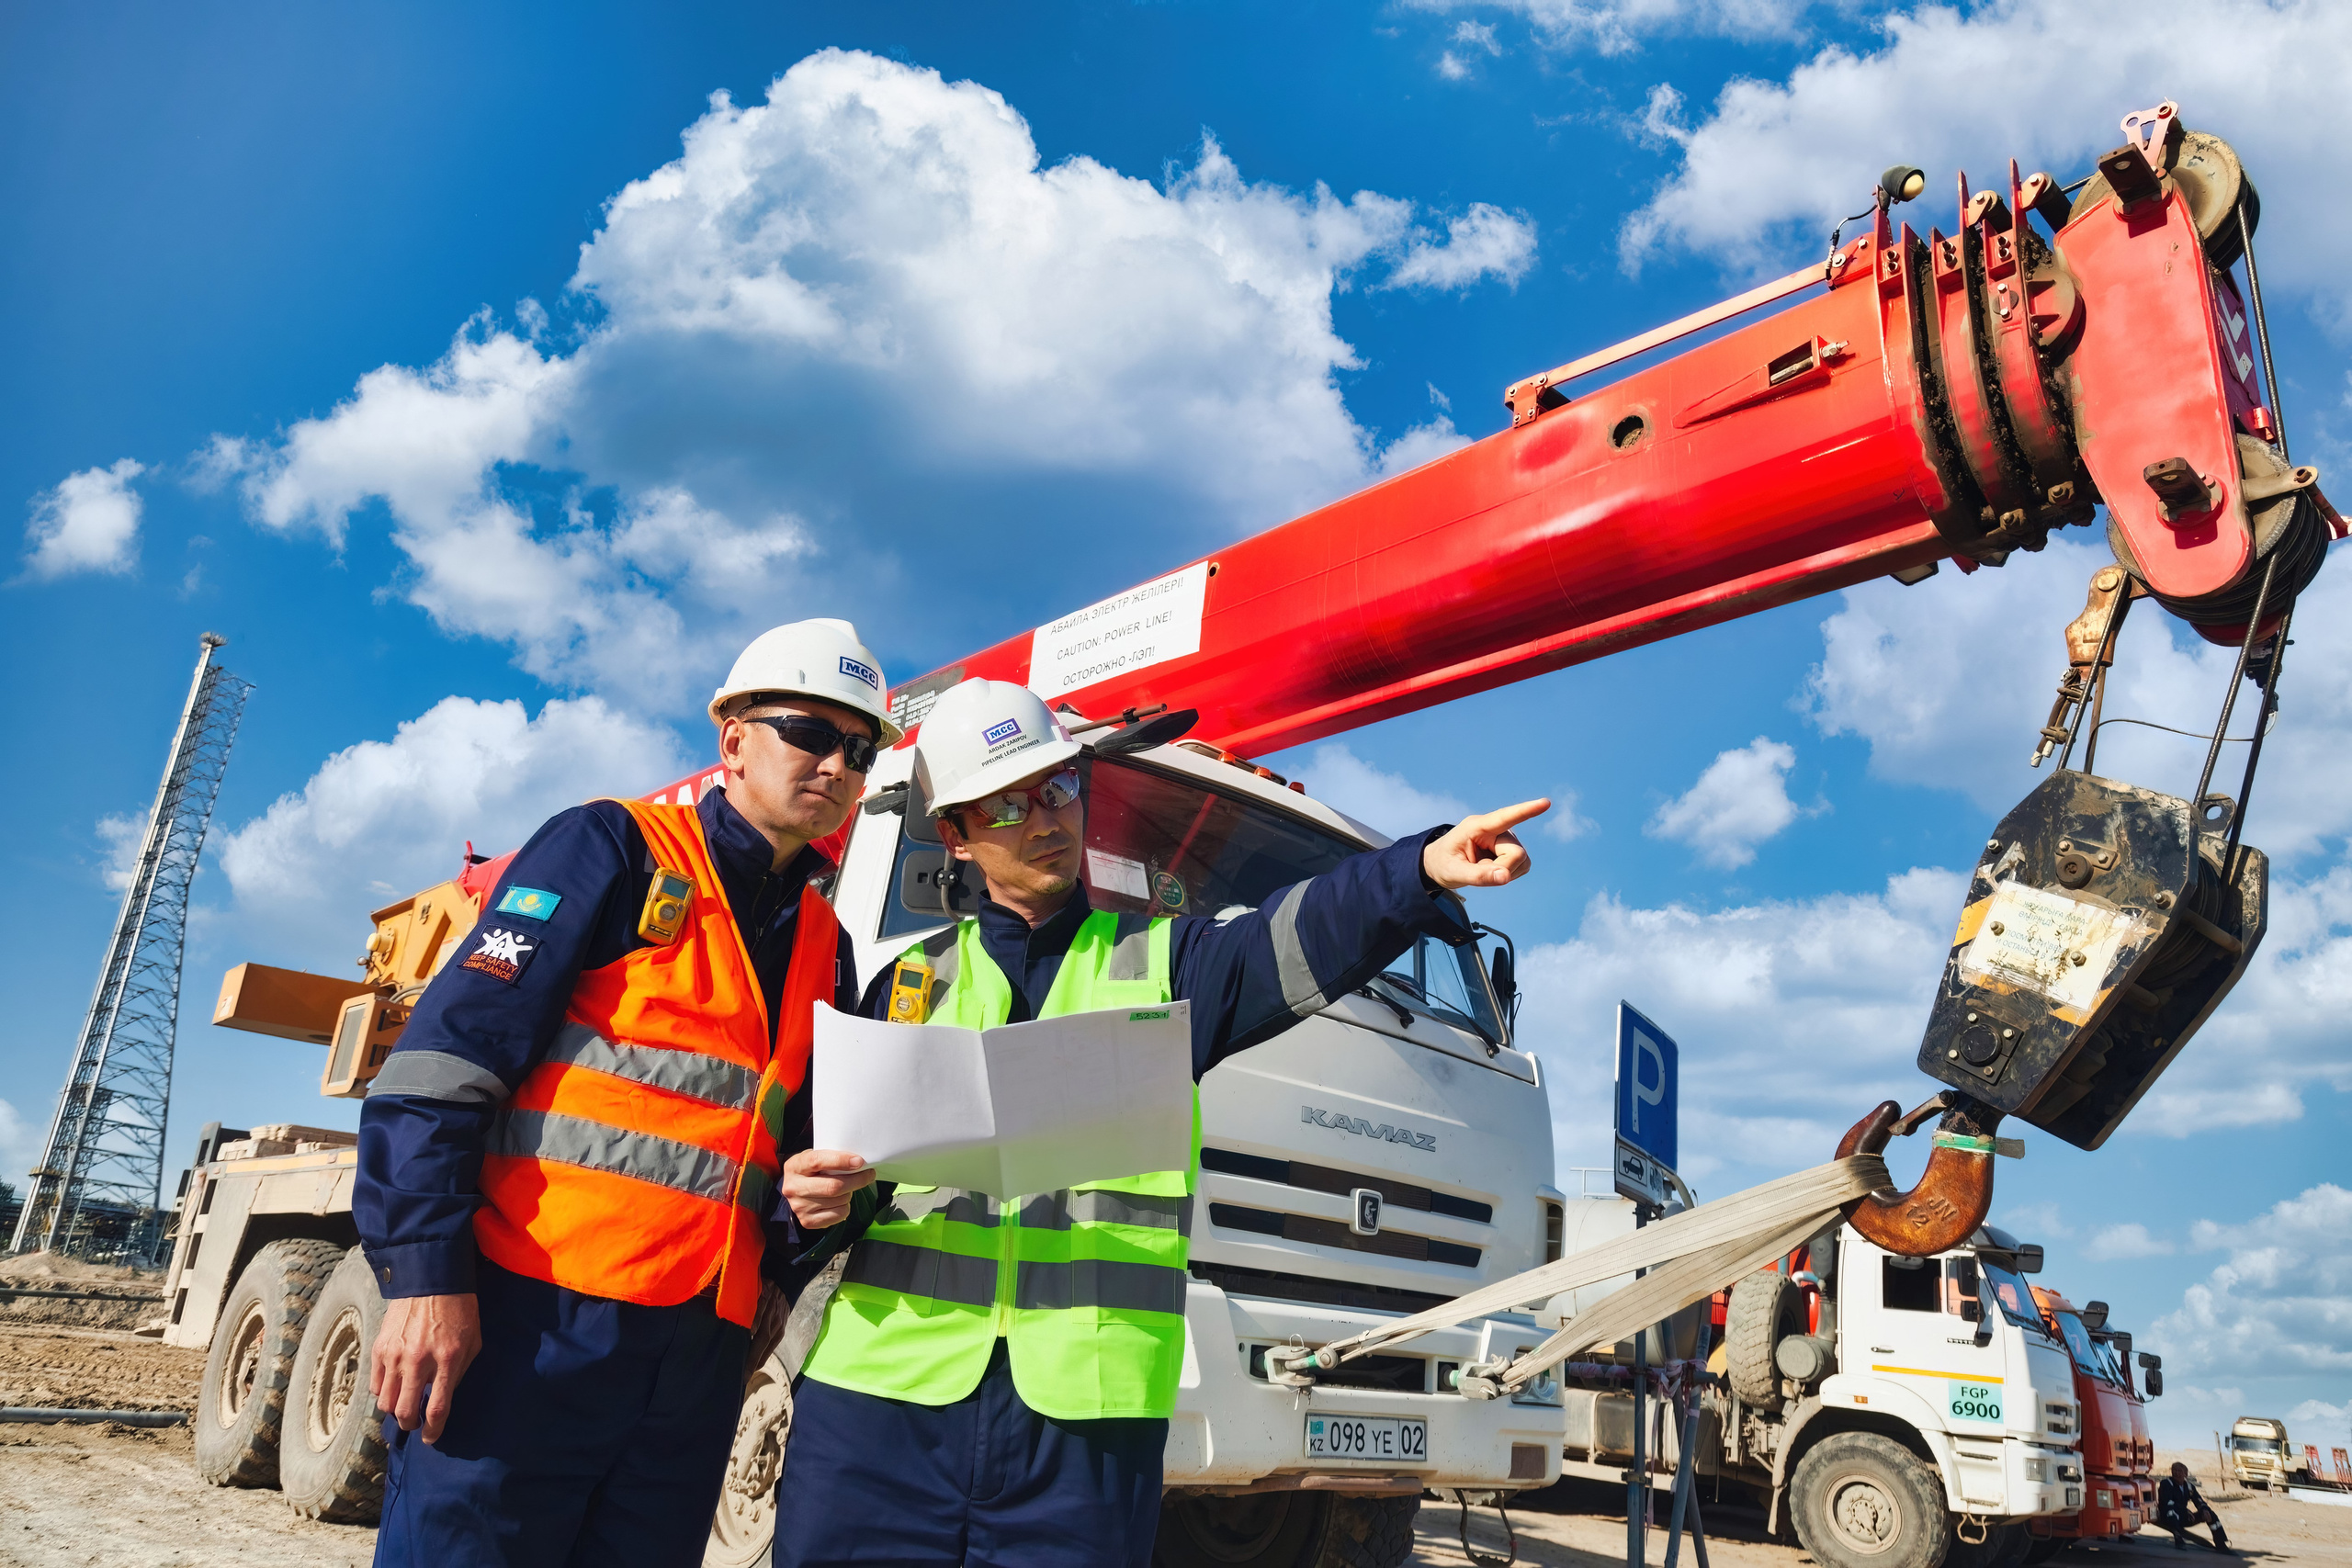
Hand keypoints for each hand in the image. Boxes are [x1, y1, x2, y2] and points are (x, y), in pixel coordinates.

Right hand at [369, 1291, 481, 1443]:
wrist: (431, 1281)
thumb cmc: (459, 1312)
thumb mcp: (472, 1343)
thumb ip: (457, 1374)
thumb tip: (441, 1400)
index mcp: (447, 1360)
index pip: (436, 1409)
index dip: (432, 1431)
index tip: (430, 1438)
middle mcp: (418, 1361)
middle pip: (405, 1412)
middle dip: (410, 1425)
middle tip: (414, 1423)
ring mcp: (395, 1355)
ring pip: (385, 1403)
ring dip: (394, 1410)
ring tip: (403, 1405)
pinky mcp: (379, 1349)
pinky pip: (375, 1385)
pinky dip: (383, 1392)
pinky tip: (394, 1387)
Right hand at [783, 1148, 874, 1228]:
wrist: (795, 1192)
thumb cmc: (811, 1171)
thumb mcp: (815, 1157)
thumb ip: (831, 1157)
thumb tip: (859, 1162)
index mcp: (795, 1166)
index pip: (817, 1161)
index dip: (840, 1160)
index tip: (859, 1161)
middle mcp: (794, 1187)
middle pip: (833, 1186)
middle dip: (857, 1180)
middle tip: (869, 1174)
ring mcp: (800, 1207)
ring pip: (839, 1200)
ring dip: (850, 1193)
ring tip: (846, 1188)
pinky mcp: (808, 1221)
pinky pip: (839, 1214)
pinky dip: (846, 1207)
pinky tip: (839, 1201)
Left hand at [1422, 799, 1548, 889]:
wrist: (1441, 864)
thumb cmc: (1444, 864)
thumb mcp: (1454, 872)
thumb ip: (1478, 876)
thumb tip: (1506, 877)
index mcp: (1477, 826)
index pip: (1505, 817)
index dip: (1526, 810)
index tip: (1545, 803)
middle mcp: (1496, 829)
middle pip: (1516, 853)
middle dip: (1501, 869)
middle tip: (1478, 871)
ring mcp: (1506, 838)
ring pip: (1522, 861)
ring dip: (1503, 872)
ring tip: (1482, 868)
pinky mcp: (1512, 849)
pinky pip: (1523, 866)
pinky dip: (1508, 874)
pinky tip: (1491, 869)